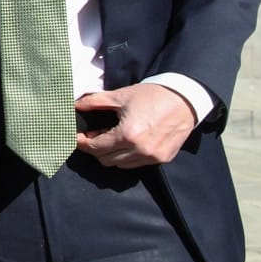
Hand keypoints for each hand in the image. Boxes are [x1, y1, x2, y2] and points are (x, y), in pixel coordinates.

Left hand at [75, 83, 197, 167]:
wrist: (185, 99)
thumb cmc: (152, 95)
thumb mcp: (120, 96)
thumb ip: (94, 102)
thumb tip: (75, 105)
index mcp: (128, 135)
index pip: (96, 148)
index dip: (82, 143)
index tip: (76, 137)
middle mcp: (141, 150)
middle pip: (106, 160)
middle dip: (95, 149)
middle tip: (92, 135)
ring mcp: (153, 157)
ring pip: (121, 165)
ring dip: (111, 155)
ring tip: (109, 138)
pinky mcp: (163, 158)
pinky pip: (137, 164)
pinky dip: (127, 157)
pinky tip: (126, 142)